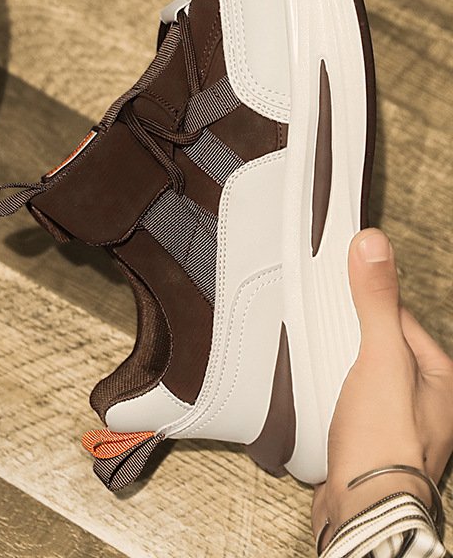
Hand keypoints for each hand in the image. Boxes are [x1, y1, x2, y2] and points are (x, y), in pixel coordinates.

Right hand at [312, 228, 452, 548]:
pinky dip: (326, 394)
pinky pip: (343, 401)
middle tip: (322, 333)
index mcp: (440, 378)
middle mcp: (424, 401)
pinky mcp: (365, 439)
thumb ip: (376, 301)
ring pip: (357, 375)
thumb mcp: (380, 357)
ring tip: (315, 366)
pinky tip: (314, 395)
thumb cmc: (383, 441)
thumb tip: (374, 247)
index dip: (366, 305)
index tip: (340, 293)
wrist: (360, 506)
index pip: (399, 319)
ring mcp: (394, 422)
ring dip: (333, 369)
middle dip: (346, 339)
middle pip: (375, 347)